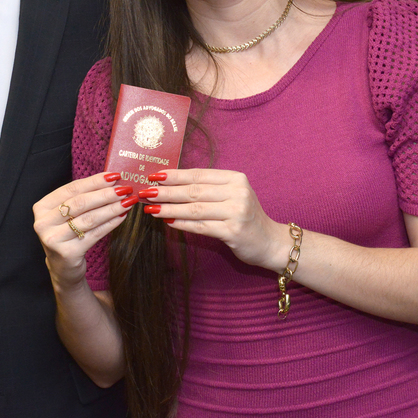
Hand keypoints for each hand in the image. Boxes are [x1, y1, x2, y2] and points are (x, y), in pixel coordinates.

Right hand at [33, 172, 131, 288]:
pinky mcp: (68, 253)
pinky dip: (110, 223)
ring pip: (89, 219)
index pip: (72, 189)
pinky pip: (94, 234)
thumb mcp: (67, 214)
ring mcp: (54, 239)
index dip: (94, 181)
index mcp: (42, 207)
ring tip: (128, 202)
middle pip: (80, 203)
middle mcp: (44, 222)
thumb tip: (111, 181)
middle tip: (125, 189)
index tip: (114, 176)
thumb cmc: (67, 234)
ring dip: (112, 208)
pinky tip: (122, 216)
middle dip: (106, 194)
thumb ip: (82, 197)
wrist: (62, 267)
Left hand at [142, 168, 282, 269]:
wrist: (271, 242)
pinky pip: (201, 226)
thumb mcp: (232, 195)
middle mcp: (237, 192)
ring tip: (151, 209)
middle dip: (167, 192)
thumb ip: (208, 189)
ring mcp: (237, 211)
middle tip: (146, 192)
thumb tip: (170, 185)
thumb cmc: (245, 217)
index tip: (154, 176)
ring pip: (195, 209)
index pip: (198, 174)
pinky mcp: (233, 231)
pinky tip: (167, 222)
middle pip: (194, 191)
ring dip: (170, 209)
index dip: (174, 175)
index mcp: (235, 178)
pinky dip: (181, 224)